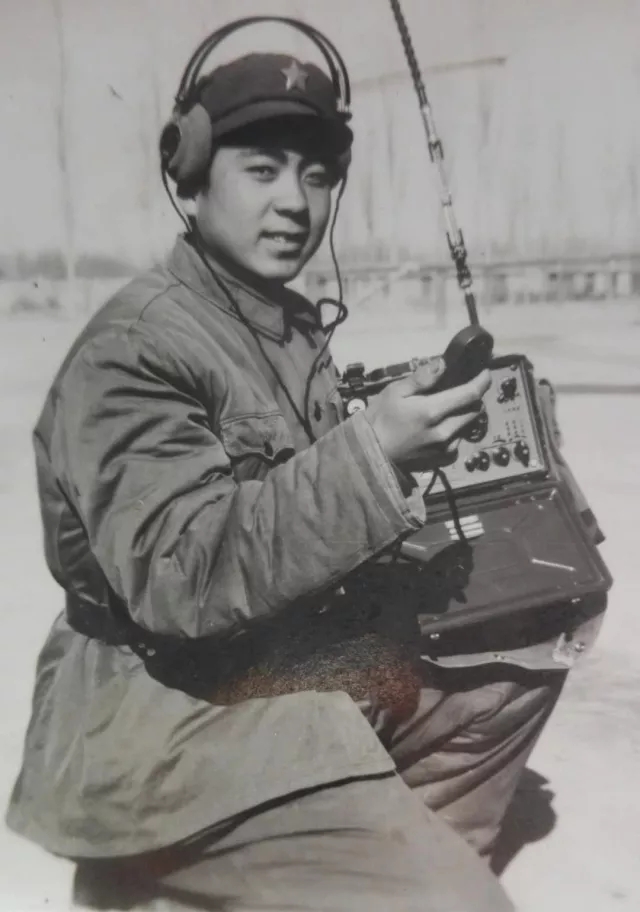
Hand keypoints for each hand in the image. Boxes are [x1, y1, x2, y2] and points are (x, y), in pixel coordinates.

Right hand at [365, 357, 491, 469]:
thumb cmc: (379, 418)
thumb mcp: (395, 391)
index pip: (470, 393)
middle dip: (473, 397)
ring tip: (448, 409)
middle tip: (461, 389)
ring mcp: (444, 448)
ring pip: (467, 426)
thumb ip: (422, 378)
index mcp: (432, 411)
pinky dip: (455, 433)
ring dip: (464, 415)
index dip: (482, 381)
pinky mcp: (441, 460)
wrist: (369, 453)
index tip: (484, 373)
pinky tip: (441, 429)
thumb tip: (444, 363)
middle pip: (474, 410)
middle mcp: (444, 431)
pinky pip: (458, 443)